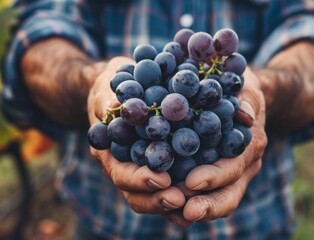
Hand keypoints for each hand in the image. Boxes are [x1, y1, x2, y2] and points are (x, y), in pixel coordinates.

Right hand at [87, 57, 186, 221]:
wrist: (124, 88)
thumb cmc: (113, 85)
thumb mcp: (108, 86)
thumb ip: (108, 99)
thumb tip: (115, 108)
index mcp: (110, 152)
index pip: (122, 173)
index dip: (140, 180)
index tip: (162, 179)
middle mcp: (125, 167)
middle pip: (139, 194)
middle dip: (159, 199)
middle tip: (182, 200)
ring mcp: (143, 170)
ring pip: (155, 196)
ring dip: (173, 203)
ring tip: (195, 203)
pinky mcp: (162, 167)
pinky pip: (172, 187)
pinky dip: (185, 195)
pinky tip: (205, 197)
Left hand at [176, 67, 266, 223]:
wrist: (242, 99)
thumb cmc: (240, 88)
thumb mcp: (246, 85)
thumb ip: (247, 97)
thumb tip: (244, 115)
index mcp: (251, 143)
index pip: (235, 165)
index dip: (215, 176)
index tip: (191, 181)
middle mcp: (245, 165)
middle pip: (230, 193)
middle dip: (209, 205)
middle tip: (186, 213)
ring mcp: (232, 174)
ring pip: (219, 200)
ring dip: (198, 209)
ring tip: (174, 215)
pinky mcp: (216, 176)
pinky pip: (206, 195)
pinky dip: (190, 203)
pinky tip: (170, 207)